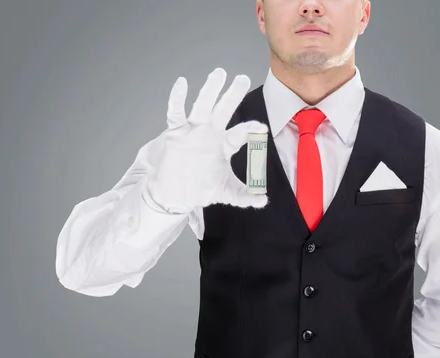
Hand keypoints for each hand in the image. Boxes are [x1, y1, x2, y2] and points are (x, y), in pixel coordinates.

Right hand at [147, 67, 268, 212]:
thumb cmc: (201, 189)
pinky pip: (176, 113)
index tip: (261, 128)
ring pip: (203, 106)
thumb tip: (263, 201)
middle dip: (233, 95)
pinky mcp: (176, 133)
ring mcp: (193, 131)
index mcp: (225, 145)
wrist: (175, 194)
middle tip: (243, 78)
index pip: (241, 133)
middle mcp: (211, 134)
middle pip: (224, 111)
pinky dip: (177, 99)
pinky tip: (181, 84)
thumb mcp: (227, 193)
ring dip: (210, 90)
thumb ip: (245, 196)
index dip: (251, 129)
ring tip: (219, 74)